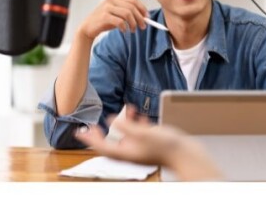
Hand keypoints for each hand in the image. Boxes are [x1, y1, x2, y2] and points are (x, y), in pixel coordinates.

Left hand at [76, 107, 222, 179]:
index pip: (102, 147)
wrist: (186, 153)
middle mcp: (131, 152)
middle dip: (100, 134)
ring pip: (123, 137)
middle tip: (91, 125)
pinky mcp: (149, 144)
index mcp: (127, 153)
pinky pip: (136, 134)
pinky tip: (135, 113)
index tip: (79, 132)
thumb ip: (127, 127)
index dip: (89, 139)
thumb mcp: (144, 133)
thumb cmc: (166, 146)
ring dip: (119, 125)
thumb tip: (111, 120)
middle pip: (110, 143)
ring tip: (120, 112)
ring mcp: (140, 149)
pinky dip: (132, 124)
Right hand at [77, 0, 149, 41]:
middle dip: (140, 18)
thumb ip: (127, 13)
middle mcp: (111, 0)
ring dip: (133, 23)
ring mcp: (107, 8)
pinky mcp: (104, 16)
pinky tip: (123, 31)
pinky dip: (124, 27)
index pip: (133, 0)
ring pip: (127, 14)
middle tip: (142, 26)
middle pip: (132, 7)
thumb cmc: (103, 21)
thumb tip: (143, 17)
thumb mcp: (116, 14)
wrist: (88, 28)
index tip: (147, 17)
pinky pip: (120, 21)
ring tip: (133, 30)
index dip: (142, 8)